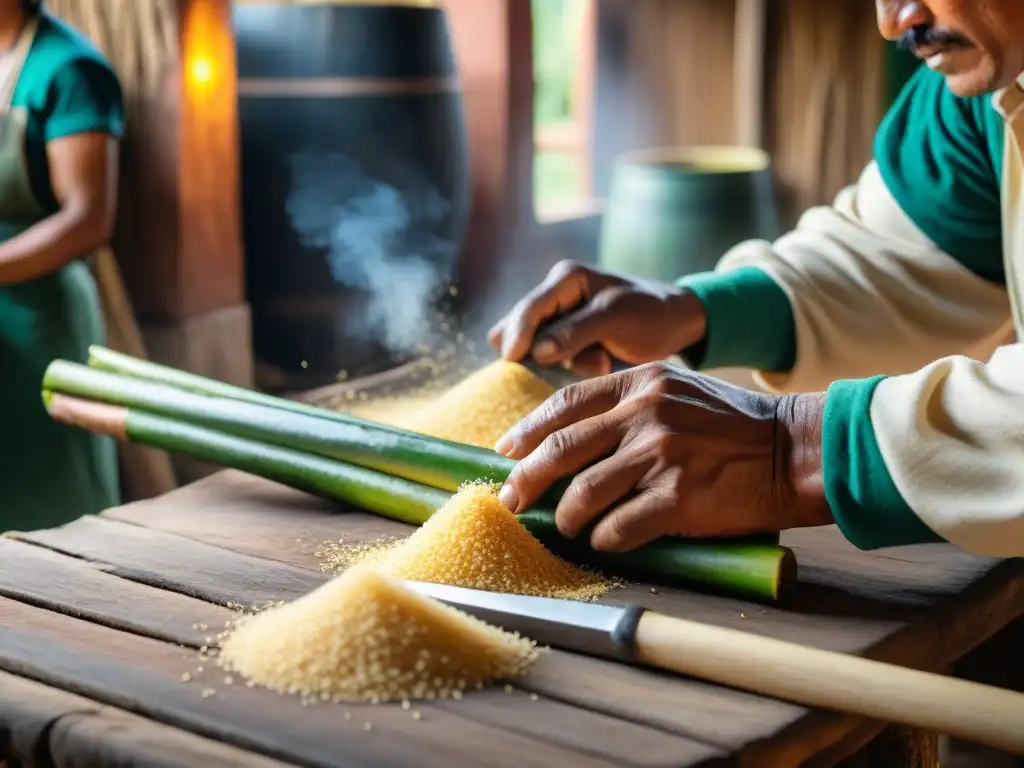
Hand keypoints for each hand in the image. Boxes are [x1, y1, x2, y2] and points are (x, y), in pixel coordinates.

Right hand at [488, 260, 706, 377]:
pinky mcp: (567, 344)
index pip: (528, 309)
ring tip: (601, 361)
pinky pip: (551, 363)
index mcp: (565, 279)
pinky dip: (572, 369)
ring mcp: (560, 322)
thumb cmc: (650, 313)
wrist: (676, 324)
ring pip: (533, 351)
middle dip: (539, 352)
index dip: (517, 335)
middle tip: (569, 364)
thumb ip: (575, 331)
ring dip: (561, 363)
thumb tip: (535, 352)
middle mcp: (556, 298)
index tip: (514, 361)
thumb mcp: (615, 317)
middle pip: (517, 329)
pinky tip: (601, 364)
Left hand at [494, 363, 830, 551]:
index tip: (506, 452)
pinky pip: (618, 528)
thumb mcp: (678, 390)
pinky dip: (604, 539)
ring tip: (569, 527)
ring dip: (567, 518)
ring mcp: (661, 455)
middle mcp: (645, 413)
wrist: (797, 450)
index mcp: (640, 383)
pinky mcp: (679, 498)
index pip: (564, 403)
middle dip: (525, 480)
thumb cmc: (735, 424)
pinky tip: (606, 541)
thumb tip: (573, 438)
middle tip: (511, 501)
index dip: (527, 430)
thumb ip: (629, 404)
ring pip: (582, 495)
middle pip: (561, 450)